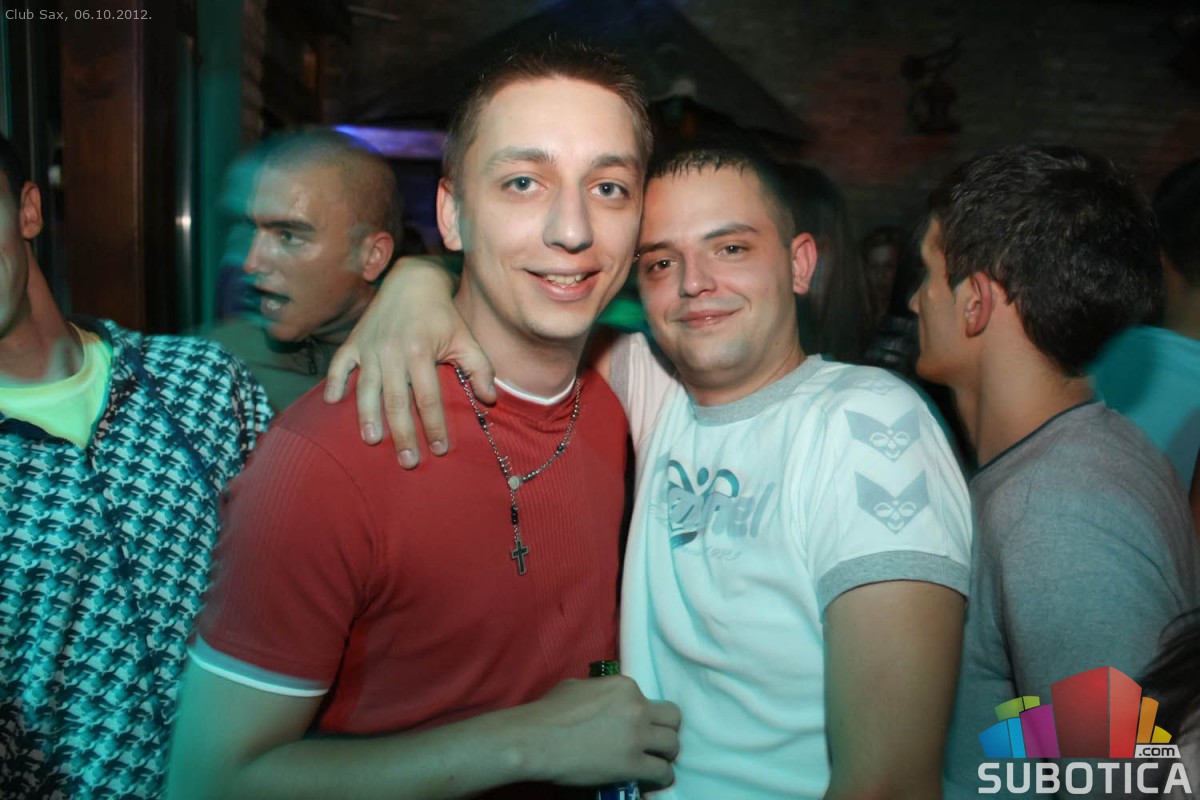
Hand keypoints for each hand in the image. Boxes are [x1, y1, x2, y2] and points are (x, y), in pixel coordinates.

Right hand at [324, 256, 493, 467]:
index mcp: (422, 352)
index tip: (440, 450)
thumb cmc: (442, 315)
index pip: (429, 398)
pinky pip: (339, 365)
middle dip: (403, 434)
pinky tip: (333, 402)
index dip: (435, 426)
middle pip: (397, 401)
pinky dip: (334, 382)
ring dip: (367, 416)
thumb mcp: (466, 338)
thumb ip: (479, 368)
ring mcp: (370, 348)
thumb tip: (489, 399)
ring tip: (373, 440)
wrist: (412, 280)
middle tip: (408, 461)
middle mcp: (393, 352)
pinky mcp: (354, 342)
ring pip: (366, 388)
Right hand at [513, 677, 680, 787]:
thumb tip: (603, 700)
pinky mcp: (631, 764)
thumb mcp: (578, 687)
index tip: (637, 726)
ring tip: (657, 761)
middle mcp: (637, 708)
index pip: (650, 699)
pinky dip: (662, 777)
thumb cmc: (549, 712)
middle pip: (673, 718)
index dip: (646, 714)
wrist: (536, 739)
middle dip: (667, 730)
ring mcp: (636, 736)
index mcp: (625, 686)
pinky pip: (662, 771)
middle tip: (656, 741)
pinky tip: (655, 779)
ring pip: (673, 744)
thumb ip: (600, 692)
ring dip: (666, 754)